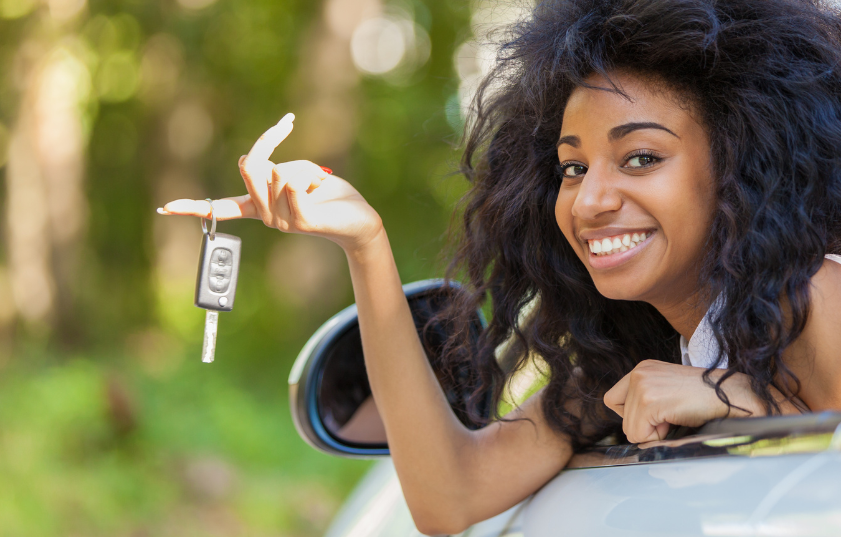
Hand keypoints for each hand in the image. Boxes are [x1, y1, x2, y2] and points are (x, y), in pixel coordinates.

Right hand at [158, 113, 383, 253]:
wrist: (359, 220)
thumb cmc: (329, 194)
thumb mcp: (298, 171)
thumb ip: (276, 169)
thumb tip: (265, 168)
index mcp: (261, 206)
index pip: (221, 207)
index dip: (193, 206)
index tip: (165, 208)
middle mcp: (267, 216)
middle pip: (248, 167)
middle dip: (267, 140)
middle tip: (285, 123)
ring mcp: (282, 222)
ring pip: (275, 173)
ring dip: (301, 166)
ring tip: (318, 183)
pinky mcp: (301, 221)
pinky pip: (291, 186)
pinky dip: (305, 178)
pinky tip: (317, 188)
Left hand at [603, 360, 761, 442]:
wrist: (730, 395)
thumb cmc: (703, 397)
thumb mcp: (666, 390)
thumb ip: (645, 400)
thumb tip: (630, 428)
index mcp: (641, 368)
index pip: (613, 400)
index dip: (632, 415)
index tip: (656, 414)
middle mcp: (638, 373)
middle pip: (620, 416)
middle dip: (643, 425)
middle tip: (667, 417)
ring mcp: (642, 385)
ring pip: (629, 429)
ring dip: (652, 432)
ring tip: (673, 417)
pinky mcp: (649, 401)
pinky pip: (639, 434)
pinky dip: (656, 437)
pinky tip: (674, 422)